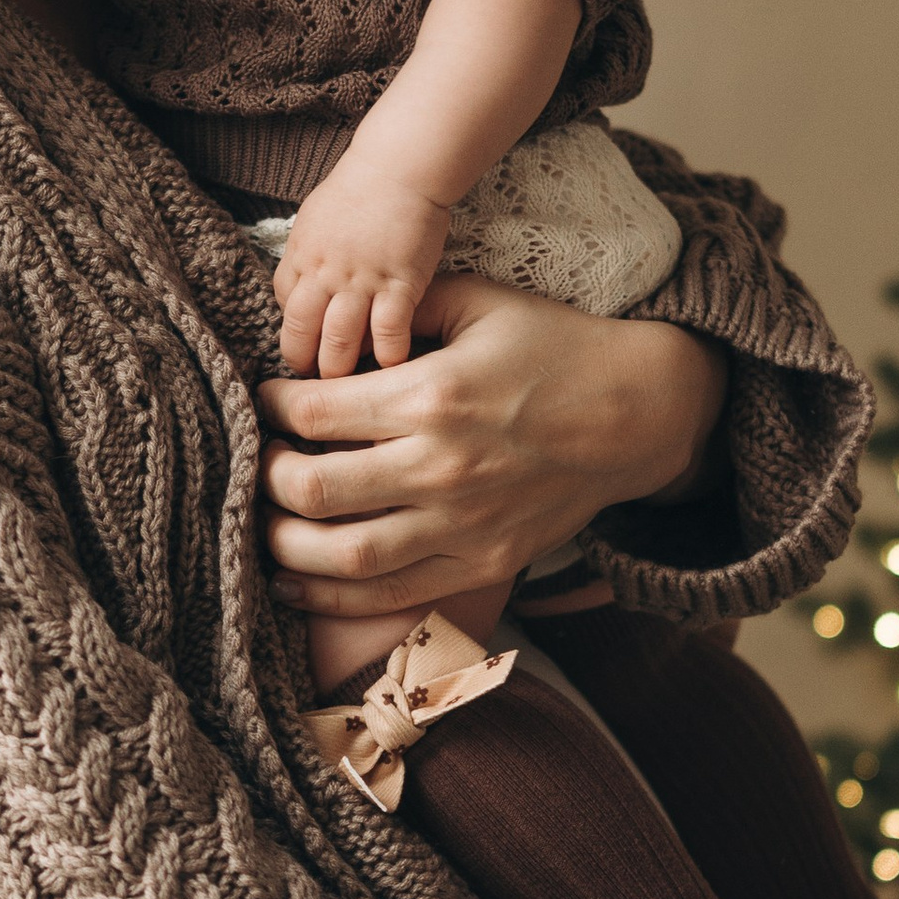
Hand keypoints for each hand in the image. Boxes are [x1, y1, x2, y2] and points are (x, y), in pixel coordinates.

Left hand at [257, 273, 726, 619]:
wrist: (636, 413)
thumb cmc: (553, 347)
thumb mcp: (478, 301)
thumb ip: (401, 307)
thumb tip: (332, 322)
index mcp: (432, 396)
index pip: (311, 414)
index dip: (269, 407)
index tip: (265, 400)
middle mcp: (441, 468)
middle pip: (310, 490)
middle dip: (266, 475)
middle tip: (261, 458)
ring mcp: (462, 526)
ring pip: (340, 556)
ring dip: (283, 543)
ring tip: (267, 521)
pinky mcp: (482, 565)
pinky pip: (389, 595)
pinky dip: (329, 597)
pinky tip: (292, 579)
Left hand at [275, 155, 450, 376]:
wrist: (400, 167)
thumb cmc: (360, 188)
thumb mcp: (316, 218)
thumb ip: (310, 255)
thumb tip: (305, 285)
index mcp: (302, 255)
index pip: (284, 306)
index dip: (294, 331)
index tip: (307, 345)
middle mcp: (325, 273)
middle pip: (302, 333)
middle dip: (306, 364)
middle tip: (317, 383)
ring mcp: (361, 281)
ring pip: (339, 341)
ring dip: (342, 369)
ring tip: (350, 386)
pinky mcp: (399, 284)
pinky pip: (388, 331)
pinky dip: (388, 355)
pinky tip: (393, 367)